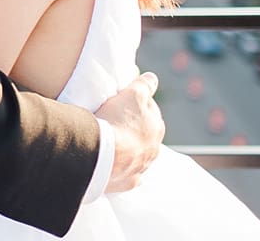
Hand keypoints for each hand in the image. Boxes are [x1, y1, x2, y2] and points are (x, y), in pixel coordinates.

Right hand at [95, 71, 163, 191]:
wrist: (102, 154)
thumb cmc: (118, 121)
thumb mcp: (133, 94)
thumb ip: (144, 84)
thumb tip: (152, 78)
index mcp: (157, 127)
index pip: (150, 111)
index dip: (137, 105)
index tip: (124, 102)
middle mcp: (153, 149)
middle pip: (145, 134)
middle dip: (135, 128)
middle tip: (116, 120)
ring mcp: (141, 167)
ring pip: (138, 155)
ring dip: (129, 148)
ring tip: (112, 141)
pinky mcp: (127, 182)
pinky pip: (128, 175)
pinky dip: (123, 170)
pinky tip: (115, 165)